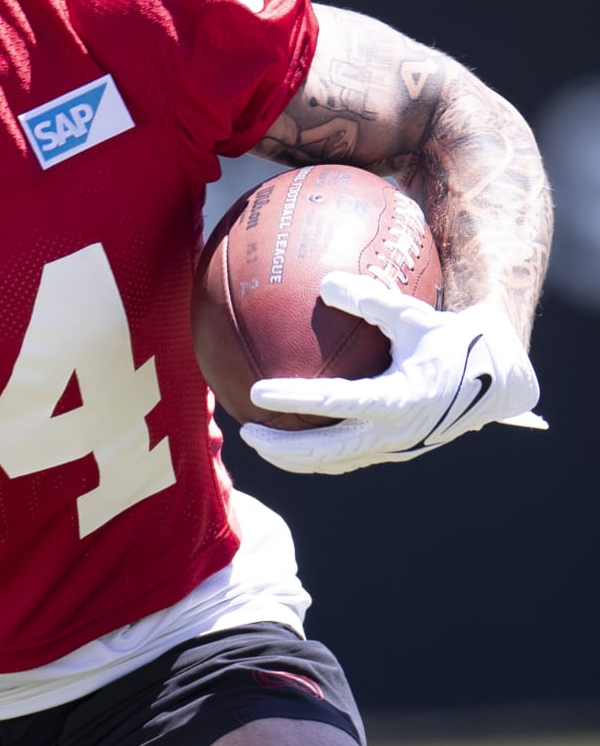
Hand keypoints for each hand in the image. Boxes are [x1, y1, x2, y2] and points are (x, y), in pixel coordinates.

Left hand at [241, 275, 544, 477]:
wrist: (499, 380)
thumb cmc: (456, 342)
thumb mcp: (416, 316)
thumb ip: (372, 301)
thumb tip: (326, 283)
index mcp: (398, 401)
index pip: (334, 404)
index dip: (293, 401)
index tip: (257, 393)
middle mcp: (394, 433)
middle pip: (325, 453)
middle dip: (282, 449)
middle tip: (246, 431)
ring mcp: (394, 447)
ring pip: (334, 462)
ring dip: (296, 456)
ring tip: (261, 440)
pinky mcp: (395, 449)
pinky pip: (348, 456)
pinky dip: (318, 451)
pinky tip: (295, 434)